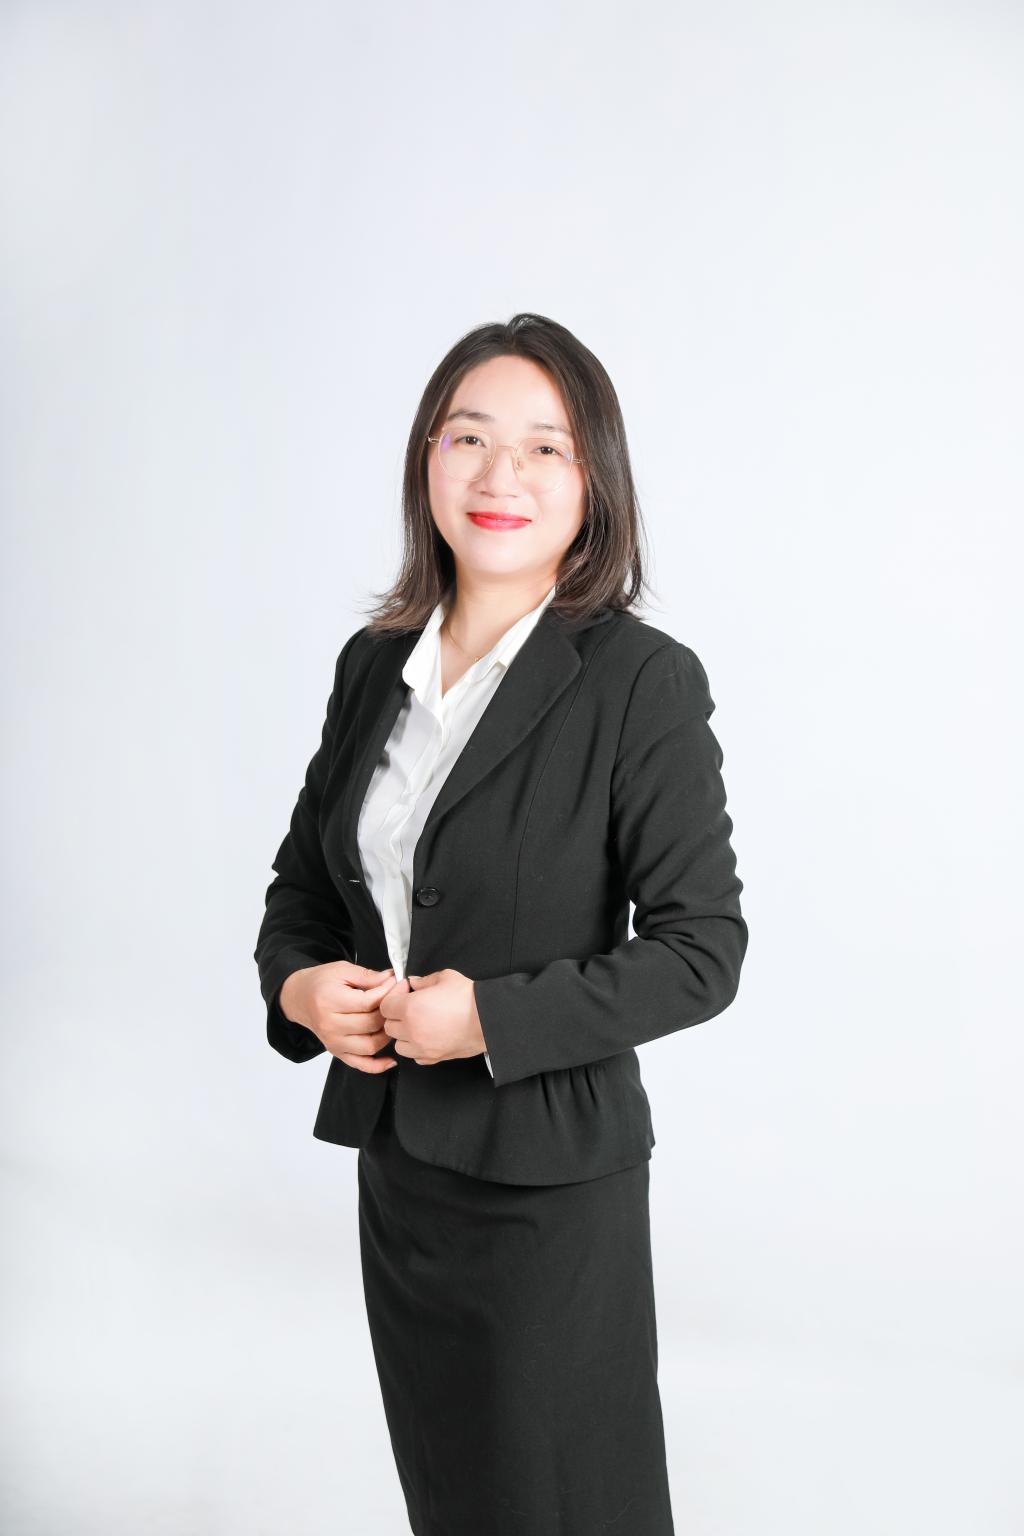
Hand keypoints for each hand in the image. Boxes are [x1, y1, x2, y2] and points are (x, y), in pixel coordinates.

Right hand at [279, 960, 398, 1073]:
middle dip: (390, 1011)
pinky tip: (390, 1060)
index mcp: (329, 1001)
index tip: (397, 983)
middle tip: (398, 1000)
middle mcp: (330, 1025)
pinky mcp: (337, 1052)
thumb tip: (391, 980)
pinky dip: (378, 1066)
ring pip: (370, 1045)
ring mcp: (333, 1042)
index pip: (368, 1003)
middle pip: (371, 1024)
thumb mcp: (342, 970)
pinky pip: (361, 1064)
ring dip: (387, 1034)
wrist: (300, 998)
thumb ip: (368, 976)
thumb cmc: (320, 982)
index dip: (388, 993)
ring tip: (392, 1020)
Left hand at [378, 968, 486, 1066]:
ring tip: (418, 1024)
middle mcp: (411, 1031)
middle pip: (389, 1026)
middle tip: (411, 1007)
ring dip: (404, 1035)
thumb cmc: (468, 998)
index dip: (393, 997)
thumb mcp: (445, 977)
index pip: (385, 1006)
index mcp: (410, 1008)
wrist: (490, 1020)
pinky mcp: (433, 1058)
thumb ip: (423, 980)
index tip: (406, 992)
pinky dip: (417, 1048)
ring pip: (399, 1045)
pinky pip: (415, 1057)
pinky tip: (428, 1037)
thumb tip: (413, 983)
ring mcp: (422, 1048)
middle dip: (397, 1016)